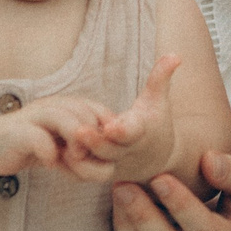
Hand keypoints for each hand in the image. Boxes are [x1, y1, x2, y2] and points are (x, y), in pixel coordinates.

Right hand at [0, 96, 122, 177]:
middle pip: (84, 111)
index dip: (109, 133)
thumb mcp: (67, 153)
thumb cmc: (39, 148)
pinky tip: (50, 164)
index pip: (100, 111)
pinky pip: (36, 136)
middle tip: (88, 159)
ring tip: (74, 158)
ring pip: (61, 117)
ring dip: (74, 140)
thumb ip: (89, 158)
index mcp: (70, 108)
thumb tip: (109, 169)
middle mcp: (54, 106)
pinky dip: (47, 151)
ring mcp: (35, 116)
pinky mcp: (17, 131)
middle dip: (93, 138)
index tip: (108, 155)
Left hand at [59, 55, 181, 184]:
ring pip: (95, 168)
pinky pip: (84, 176)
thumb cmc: (153, 123)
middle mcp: (126, 150)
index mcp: (140, 131)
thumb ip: (161, 77)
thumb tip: (175, 55)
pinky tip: (55, 155)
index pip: (133, 131)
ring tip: (63, 147)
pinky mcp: (99, 173)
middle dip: (95, 142)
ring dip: (80, 161)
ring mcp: (113, 164)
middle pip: (110, 150)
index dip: (123, 130)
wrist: (155, 159)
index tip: (112, 126)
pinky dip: (71, 169)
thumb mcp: (158, 100)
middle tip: (78, 131)